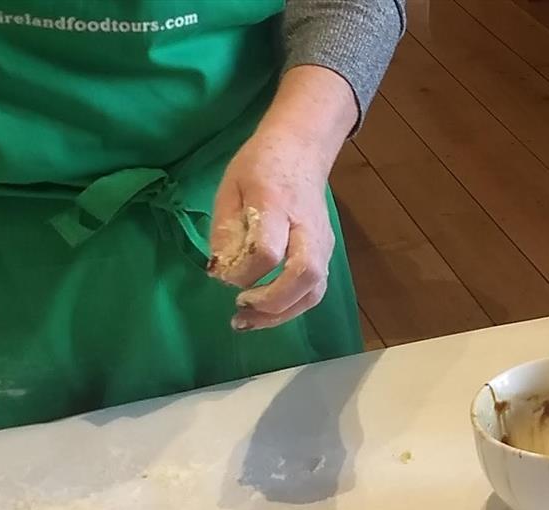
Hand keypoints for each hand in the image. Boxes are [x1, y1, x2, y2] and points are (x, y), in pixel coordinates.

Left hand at [208, 65, 357, 330]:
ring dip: (283, 313)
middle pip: (304, 275)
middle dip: (272, 301)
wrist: (301, 149)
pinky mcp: (327, 252)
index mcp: (276, 205)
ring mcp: (322, 242)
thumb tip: (220, 272)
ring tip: (250, 321)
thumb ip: (225, 231)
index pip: (268, 251)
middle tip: (241, 308)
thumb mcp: (230, 188)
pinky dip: (291, 307)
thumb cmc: (259, 166)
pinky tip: (267, 312)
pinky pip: (315, 289)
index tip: (221, 273)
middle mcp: (306, 227)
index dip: (243, 272)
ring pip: (315, 289)